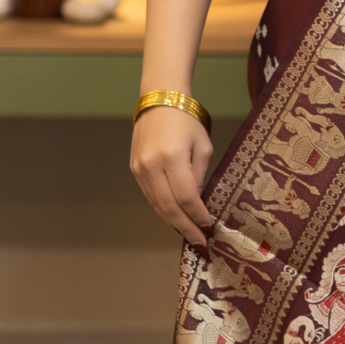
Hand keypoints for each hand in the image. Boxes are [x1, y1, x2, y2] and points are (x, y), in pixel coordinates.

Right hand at [131, 105, 214, 245]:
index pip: (186, 196)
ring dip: (174, 222)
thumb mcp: (203, 147)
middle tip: (200, 242)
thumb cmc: (187, 121)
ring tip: (190, 234)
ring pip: (157, 205)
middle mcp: (151, 165)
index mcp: (171, 157)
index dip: (198, 216)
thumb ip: (200, 176)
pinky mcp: (135, 169)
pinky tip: (177, 218)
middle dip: (186, 227)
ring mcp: (140, 168)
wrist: (160, 101)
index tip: (209, 228)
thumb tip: (199, 204)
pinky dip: (164, 210)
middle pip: (169, 207)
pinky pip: (151, 196)